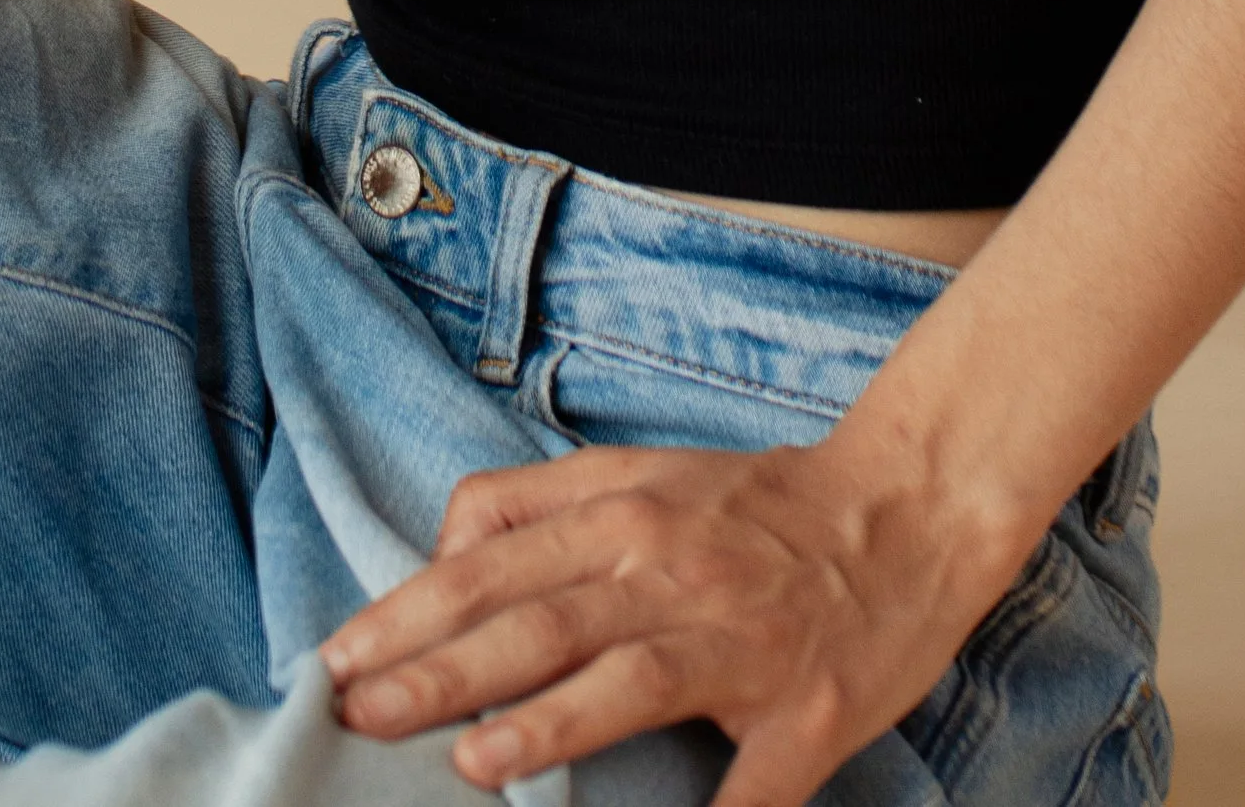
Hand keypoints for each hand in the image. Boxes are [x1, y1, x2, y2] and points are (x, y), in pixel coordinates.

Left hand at [320, 435, 1025, 806]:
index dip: (409, 610)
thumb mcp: (640, 470)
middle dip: (437, 670)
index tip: (337, 657)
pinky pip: (750, 783)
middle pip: (537, 617)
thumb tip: (444, 548)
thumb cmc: (758, 503)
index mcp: (625, 511)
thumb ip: (540, 504)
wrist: (908, 505)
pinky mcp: (803, 710)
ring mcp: (738, 642)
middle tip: (355, 714)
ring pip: (624, 676)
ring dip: (544, 722)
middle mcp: (670, 567)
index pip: (492, 560)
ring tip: (469, 759)